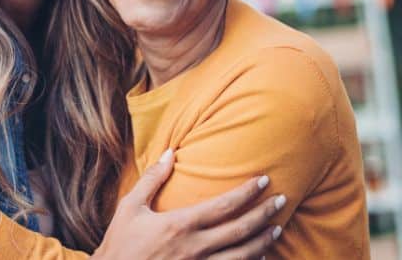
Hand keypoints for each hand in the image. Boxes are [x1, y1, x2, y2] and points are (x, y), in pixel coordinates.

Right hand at [94, 150, 284, 259]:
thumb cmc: (120, 243)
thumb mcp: (130, 206)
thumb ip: (153, 179)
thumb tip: (170, 152)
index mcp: (179, 225)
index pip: (224, 205)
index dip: (247, 192)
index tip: (263, 180)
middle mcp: (194, 248)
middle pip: (240, 230)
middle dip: (264, 213)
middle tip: (281, 200)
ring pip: (242, 256)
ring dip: (263, 241)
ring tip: (276, 228)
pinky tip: (260, 257)